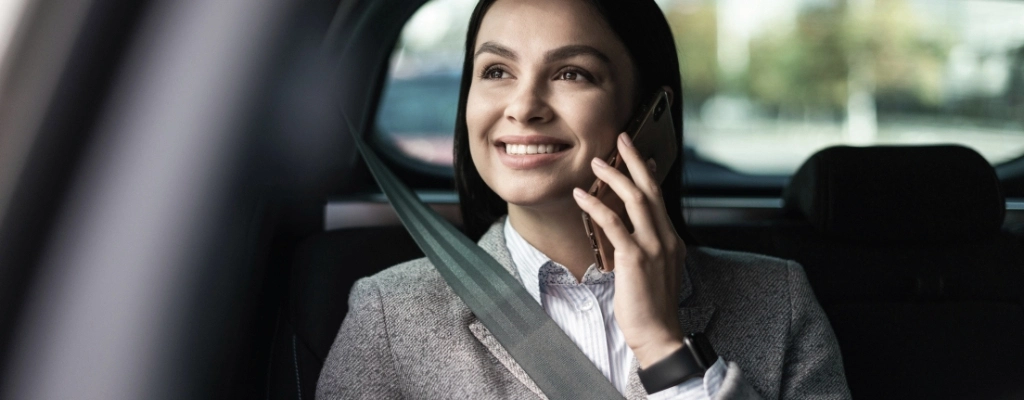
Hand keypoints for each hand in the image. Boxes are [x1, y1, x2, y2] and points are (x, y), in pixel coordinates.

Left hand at [572, 132, 687, 368]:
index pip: (658, 198)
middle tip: (621, 138)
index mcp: (671, 240)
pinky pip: (614, 223)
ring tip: (596, 163)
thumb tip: (628, 233)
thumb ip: (645, 249)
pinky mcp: (635, 258)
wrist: (658, 334)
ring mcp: (653, 247)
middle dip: (634, 160)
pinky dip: (596, 205)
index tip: (637, 154)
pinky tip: (581, 196)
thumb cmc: (651, 307)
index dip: (646, 173)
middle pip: (650, 189)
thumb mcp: (654, 271)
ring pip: (635, 199)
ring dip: (614, 176)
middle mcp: (666, 238)